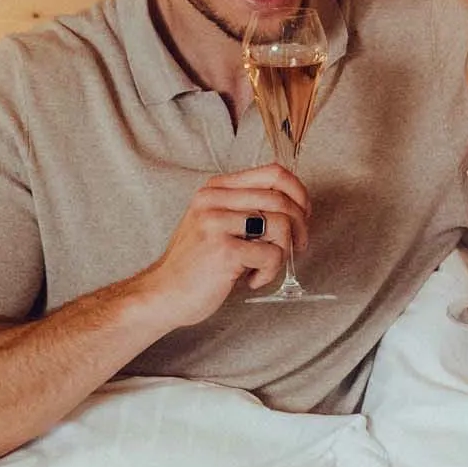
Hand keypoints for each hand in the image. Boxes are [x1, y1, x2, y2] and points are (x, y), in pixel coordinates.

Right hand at [134, 166, 311, 329]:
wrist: (164, 294)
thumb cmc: (197, 264)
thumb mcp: (217, 224)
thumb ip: (248, 209)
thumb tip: (297, 207)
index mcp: (215, 188)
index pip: (273, 172)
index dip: (299, 193)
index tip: (303, 215)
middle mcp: (213, 200)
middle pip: (281, 199)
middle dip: (299, 227)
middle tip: (296, 248)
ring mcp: (216, 223)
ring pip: (281, 224)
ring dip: (283, 252)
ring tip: (265, 267)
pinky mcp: (223, 250)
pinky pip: (272, 255)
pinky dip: (270, 272)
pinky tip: (251, 280)